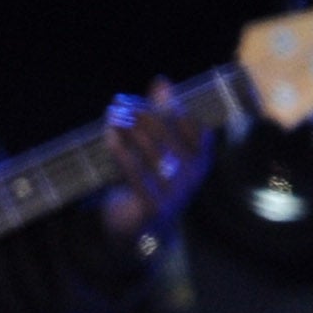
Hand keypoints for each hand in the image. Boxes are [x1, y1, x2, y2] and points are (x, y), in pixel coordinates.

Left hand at [99, 79, 210, 244]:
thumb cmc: (154, 179)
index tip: (157, 87)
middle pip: (171, 138)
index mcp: (202, 161)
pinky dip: (120, 151)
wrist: (143, 230)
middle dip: (146, 114)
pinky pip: (134, 173)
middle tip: (124, 100)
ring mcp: (174, 193)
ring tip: (114, 114)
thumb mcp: (163, 147)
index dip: (176, 104)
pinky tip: (109, 136)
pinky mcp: (151, 206)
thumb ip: (164, 115)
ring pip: (151, 152)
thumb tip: (161, 81)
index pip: (196, 126)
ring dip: (130, 129)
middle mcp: (193, 177)